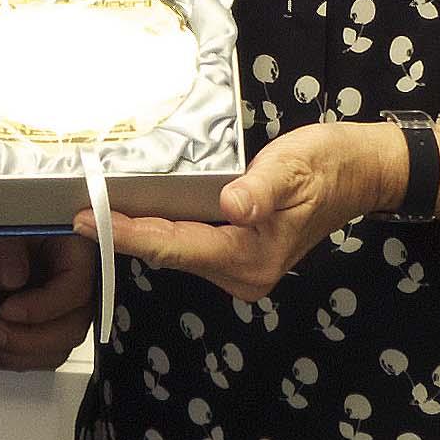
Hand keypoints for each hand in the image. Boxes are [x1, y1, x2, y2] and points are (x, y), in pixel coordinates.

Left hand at [0, 234, 96, 368]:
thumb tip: (8, 280)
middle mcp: (84, 287)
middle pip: (72, 327)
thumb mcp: (8, 223)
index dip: (41, 306)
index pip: (75, 289)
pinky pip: (45, 354)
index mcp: (80, 253)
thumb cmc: (14, 221)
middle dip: (28, 339)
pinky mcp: (54, 325)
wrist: (7, 235)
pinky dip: (17, 359)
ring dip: (19, 355)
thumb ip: (8, 245)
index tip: (5, 310)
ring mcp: (70, 310)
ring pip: (59, 348)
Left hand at [82, 122, 402, 304]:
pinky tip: (134, 212)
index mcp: (252, 258)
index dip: (126, 234)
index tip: (86, 220)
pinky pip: (190, 244)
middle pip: (169, 254)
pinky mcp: (240, 254)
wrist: (362, 172)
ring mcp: (241, 269)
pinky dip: (161, 229)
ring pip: (177, 251)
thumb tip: (232, 204)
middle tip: (76, 212)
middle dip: (123, 235)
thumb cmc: (329, 165)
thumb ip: (261, 188)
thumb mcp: (295, 167)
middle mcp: (243, 274)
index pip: (175, 247)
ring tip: (95, 210)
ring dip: (138, 233)